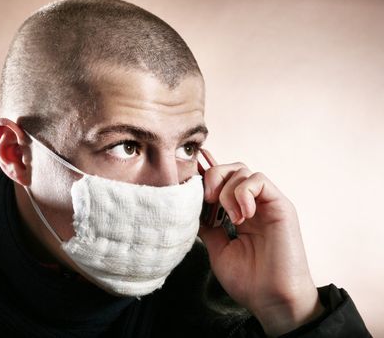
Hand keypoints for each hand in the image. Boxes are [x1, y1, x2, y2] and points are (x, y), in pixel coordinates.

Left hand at [198, 150, 323, 336]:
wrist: (273, 300)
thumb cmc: (249, 280)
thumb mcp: (218, 249)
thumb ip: (207, 226)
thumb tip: (191, 208)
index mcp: (238, 213)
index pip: (222, 182)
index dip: (205, 177)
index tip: (190, 184)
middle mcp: (253, 204)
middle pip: (231, 169)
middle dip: (213, 177)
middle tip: (206, 200)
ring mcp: (267, 204)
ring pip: (242, 170)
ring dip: (227, 190)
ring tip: (230, 218)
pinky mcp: (281, 205)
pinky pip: (259, 180)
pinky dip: (244, 193)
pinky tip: (243, 216)